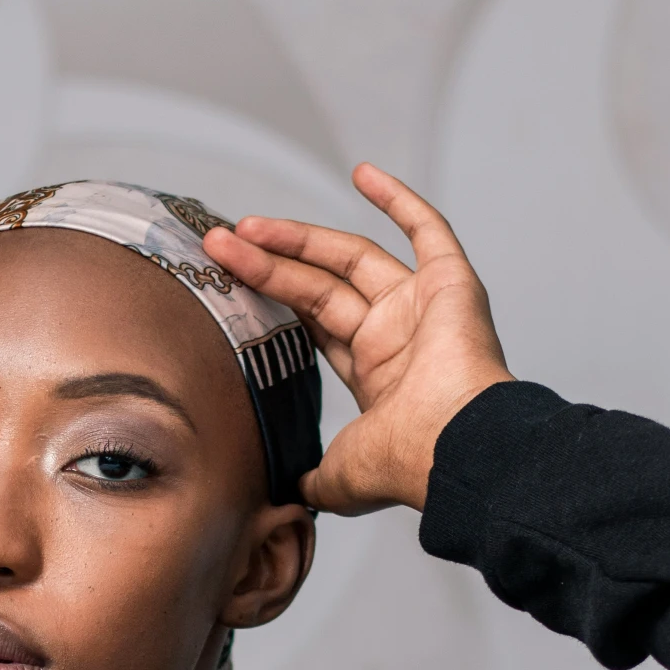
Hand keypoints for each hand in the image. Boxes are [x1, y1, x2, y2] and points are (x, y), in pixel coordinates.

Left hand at [205, 164, 511, 514]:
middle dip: (267, 265)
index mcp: (377, 375)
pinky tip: (361, 174)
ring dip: (298, 238)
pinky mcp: (451, 283)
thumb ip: (314, 480)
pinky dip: (399, 199)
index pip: (315, 324)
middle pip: (320, 287)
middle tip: (218, 246)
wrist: (450, 448)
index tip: (228, 283)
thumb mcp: (339, 478)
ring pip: (351, 257)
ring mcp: (424, 307)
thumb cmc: (405, 464)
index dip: (273, 301)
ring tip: (245, 227)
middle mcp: (398, 336)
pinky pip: (428, 229)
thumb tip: (290, 495)